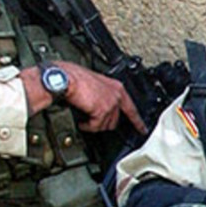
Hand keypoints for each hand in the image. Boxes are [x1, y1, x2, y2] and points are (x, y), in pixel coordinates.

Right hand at [24, 63, 141, 132]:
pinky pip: (96, 126)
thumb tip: (100, 105)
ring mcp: (111, 103)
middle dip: (103, 124)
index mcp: (116, 87)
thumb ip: (103, 94)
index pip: (131, 108)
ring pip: (106, 125)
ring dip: (94, 125)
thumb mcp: (95, 84)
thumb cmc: (72, 77)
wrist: (63, 78)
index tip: (142, 129)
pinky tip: (82, 122)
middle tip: (92, 122)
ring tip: (84, 119)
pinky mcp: (102, 110)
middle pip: (116, 120)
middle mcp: (116, 95)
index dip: (137, 121)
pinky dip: (88, 126)